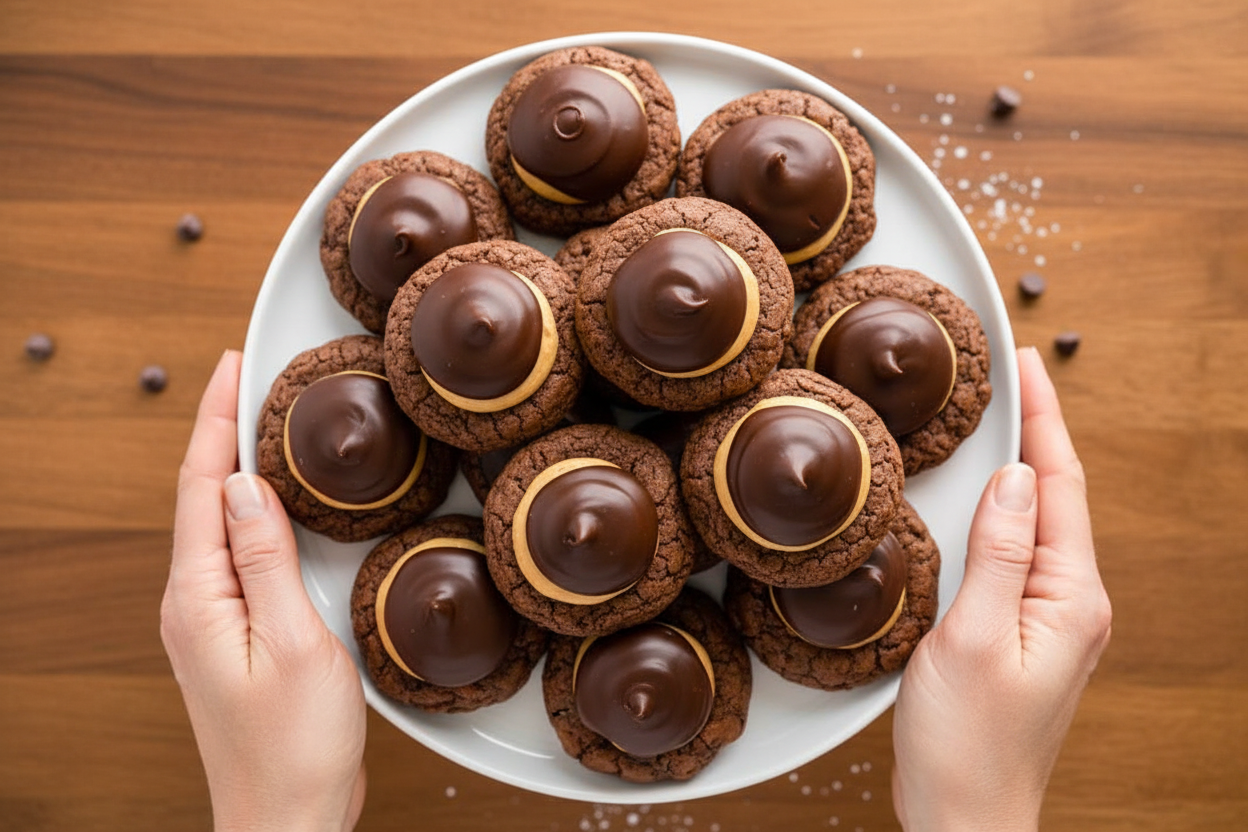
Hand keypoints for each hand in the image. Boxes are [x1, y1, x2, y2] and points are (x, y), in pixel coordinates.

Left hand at [160, 351, 367, 831]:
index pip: (198, 488)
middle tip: (252, 377)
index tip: (232, 365)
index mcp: (199, 598)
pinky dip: (254, 511)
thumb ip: (266, 559)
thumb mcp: (296, 644)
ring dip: (235, 466)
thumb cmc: (295, 747)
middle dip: (220, 430)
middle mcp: (193, 603)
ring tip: (264, 420)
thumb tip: (243, 484)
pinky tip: (276, 501)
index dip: (214, 420)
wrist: (286, 820)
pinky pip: (237, 553)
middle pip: (200, 497)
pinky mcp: (234, 634)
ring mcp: (210, 620)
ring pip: (219, 523)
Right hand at [891, 346, 1112, 831]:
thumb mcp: (971, 639)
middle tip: (1006, 375)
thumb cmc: (966, 743)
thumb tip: (1012, 477)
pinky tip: (979, 500)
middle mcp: (1070, 602)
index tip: (1026, 363)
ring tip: (993, 419)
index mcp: (1069, 597)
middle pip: (1055, 496)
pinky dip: (1000, 511)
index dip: (1043, 419)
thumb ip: (996, 554)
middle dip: (1035, 431)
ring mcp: (1048, 619)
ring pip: (1035, 523)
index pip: (1060, 485)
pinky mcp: (1021, 633)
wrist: (966, 818)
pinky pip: (1016, 553)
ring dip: (1018, 467)